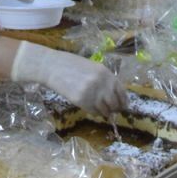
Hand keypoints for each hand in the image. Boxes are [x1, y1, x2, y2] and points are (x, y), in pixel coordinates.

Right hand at [10, 41, 127, 116]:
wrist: (53, 67)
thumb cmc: (72, 65)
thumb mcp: (93, 68)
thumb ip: (105, 79)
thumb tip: (115, 95)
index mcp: (106, 73)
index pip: (121, 91)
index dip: (123, 101)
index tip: (123, 106)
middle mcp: (101, 83)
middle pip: (115, 103)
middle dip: (115, 109)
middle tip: (113, 111)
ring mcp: (92, 93)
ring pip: (105, 110)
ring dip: (105, 112)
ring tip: (101, 109)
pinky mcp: (82, 101)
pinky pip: (94, 112)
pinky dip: (95, 112)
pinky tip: (91, 107)